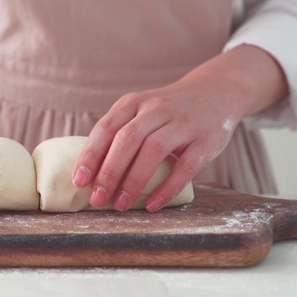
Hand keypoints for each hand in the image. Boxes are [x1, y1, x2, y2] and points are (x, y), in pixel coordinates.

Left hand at [72, 45, 286, 211]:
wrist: (217, 91)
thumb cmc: (168, 111)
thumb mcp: (141, 111)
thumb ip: (120, 134)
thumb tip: (90, 173)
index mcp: (134, 102)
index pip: (106, 128)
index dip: (90, 155)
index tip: (79, 180)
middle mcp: (157, 108)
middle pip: (127, 140)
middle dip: (109, 172)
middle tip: (97, 199)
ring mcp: (183, 122)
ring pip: (154, 150)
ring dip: (134, 180)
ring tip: (120, 204)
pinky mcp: (206, 140)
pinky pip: (185, 166)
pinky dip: (167, 187)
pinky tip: (152, 204)